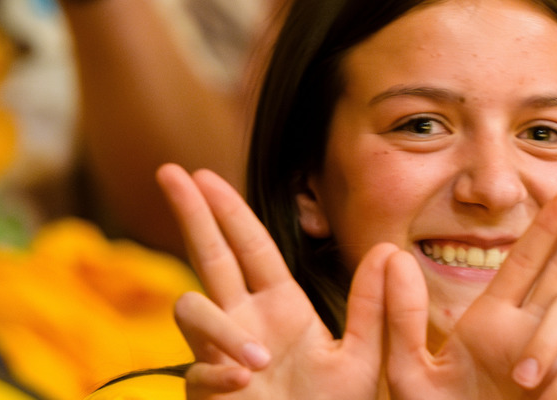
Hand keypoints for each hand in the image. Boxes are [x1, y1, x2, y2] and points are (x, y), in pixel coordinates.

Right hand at [156, 164, 387, 398]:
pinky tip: (246, 381)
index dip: (227, 210)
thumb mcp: (367, 357)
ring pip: (191, 309)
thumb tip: (387, 250)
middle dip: (189, 213)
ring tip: (259, 363)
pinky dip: (220, 372)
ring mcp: (219, 354)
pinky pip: (198, 370)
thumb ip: (374, 307)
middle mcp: (244, 322)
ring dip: (221, 331)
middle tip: (169, 170)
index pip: (250, 247)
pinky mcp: (207, 389)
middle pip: (207, 255)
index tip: (202, 174)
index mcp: (280, 307)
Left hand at [381, 176, 556, 398]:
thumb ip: (400, 319)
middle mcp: (530, 330)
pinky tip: (542, 398)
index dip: (552, 221)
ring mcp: (556, 360)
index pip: (528, 257)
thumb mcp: (403, 373)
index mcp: (493, 319)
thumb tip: (392, 256)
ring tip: (523, 380)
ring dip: (551, 341)